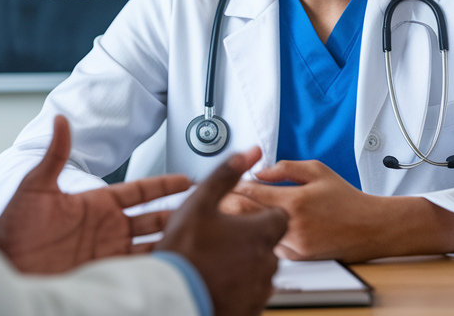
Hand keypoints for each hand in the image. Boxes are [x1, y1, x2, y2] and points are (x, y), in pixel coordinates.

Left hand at [0, 115, 190, 274]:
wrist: (4, 262)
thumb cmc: (14, 226)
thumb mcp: (36, 186)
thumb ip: (55, 154)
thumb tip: (59, 121)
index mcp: (97, 203)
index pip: (140, 191)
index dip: (164, 185)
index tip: (188, 179)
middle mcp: (107, 227)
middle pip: (154, 217)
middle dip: (179, 211)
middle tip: (207, 207)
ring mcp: (108, 250)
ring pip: (152, 242)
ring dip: (173, 238)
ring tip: (198, 236)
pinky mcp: (104, 272)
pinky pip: (138, 267)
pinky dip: (157, 264)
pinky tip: (174, 262)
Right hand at [155, 148, 288, 315]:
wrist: (173, 296)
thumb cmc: (184, 253)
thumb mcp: (199, 202)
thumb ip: (227, 174)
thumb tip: (249, 153)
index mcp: (259, 233)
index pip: (279, 217)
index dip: (261, 215)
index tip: (245, 218)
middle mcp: (266, 262)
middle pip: (270, 245)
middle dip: (251, 240)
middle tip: (225, 240)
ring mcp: (259, 288)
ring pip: (262, 270)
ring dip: (246, 264)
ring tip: (219, 261)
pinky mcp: (251, 309)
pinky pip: (253, 294)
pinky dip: (241, 286)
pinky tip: (220, 280)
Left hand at [233, 160, 453, 262]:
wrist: (370, 226)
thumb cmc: (345, 198)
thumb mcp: (316, 170)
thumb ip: (284, 168)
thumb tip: (258, 171)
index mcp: (294, 201)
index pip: (250, 193)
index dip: (234, 186)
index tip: (230, 182)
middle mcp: (292, 226)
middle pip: (245, 217)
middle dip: (233, 205)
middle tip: (226, 197)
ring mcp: (295, 245)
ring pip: (255, 235)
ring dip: (246, 223)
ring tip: (243, 211)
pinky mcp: (298, 257)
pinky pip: (270, 246)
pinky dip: (264, 237)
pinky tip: (264, 228)